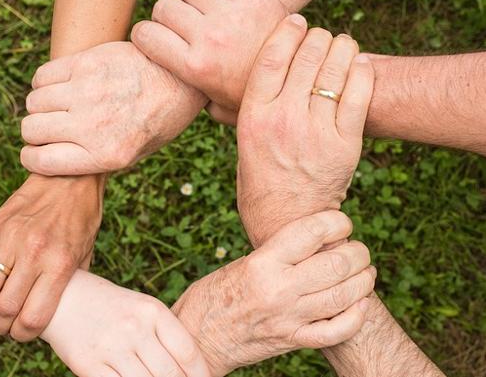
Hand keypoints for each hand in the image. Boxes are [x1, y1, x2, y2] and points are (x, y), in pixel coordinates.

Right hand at [0, 174, 104, 340]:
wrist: (70, 177)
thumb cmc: (82, 218)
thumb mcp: (86, 253)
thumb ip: (70, 283)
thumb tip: (56, 309)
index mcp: (59, 264)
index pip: (33, 317)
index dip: (23, 335)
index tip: (22, 334)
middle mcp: (34, 253)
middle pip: (4, 308)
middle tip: (1, 327)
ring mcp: (11, 239)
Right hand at [20, 41, 206, 175]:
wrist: (180, 80)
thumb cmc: (157, 121)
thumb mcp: (134, 155)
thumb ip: (94, 160)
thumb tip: (53, 160)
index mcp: (106, 155)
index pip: (40, 161)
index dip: (32, 158)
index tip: (37, 152)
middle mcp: (93, 125)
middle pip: (31, 130)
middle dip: (35, 132)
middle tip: (51, 128)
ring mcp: (88, 92)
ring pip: (34, 102)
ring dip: (41, 106)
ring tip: (59, 106)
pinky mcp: (86, 63)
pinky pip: (42, 76)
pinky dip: (44, 83)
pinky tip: (62, 86)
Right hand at [42, 270, 210, 376]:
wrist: (64, 297)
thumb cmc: (112, 307)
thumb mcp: (142, 308)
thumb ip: (165, 334)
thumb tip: (191, 368)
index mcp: (152, 311)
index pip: (188, 352)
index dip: (201, 374)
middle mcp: (134, 328)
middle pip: (170, 374)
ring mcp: (111, 347)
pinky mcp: (89, 365)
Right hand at [131, 0, 287, 124]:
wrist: (301, 78)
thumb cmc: (256, 97)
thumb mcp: (220, 108)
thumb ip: (194, 98)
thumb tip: (175, 96)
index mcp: (195, 67)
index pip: (145, 34)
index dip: (145, 35)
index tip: (153, 39)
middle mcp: (209, 38)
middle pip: (165, 7)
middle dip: (169, 17)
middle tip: (184, 28)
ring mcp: (231, 16)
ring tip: (205, 13)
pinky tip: (227, 4)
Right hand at [172, 211, 375, 375]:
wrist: (197, 337)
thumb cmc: (214, 294)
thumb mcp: (242, 263)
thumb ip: (278, 254)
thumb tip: (317, 241)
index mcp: (262, 263)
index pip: (312, 232)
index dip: (337, 222)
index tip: (342, 222)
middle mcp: (278, 289)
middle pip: (337, 263)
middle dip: (358, 252)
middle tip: (358, 250)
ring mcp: (288, 318)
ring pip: (344, 296)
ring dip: (364, 280)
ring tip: (365, 272)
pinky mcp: (292, 341)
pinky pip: (336, 331)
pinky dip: (356, 316)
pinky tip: (360, 304)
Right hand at [236, 16, 374, 246]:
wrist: (287, 222)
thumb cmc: (260, 182)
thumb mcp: (242, 143)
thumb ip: (246, 110)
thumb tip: (247, 79)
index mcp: (253, 117)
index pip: (271, 57)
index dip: (287, 31)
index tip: (296, 22)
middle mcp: (283, 119)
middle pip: (306, 56)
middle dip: (317, 37)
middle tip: (321, 38)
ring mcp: (316, 131)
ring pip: (335, 68)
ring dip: (342, 48)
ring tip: (342, 46)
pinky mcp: (345, 144)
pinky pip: (359, 93)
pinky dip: (362, 71)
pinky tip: (359, 64)